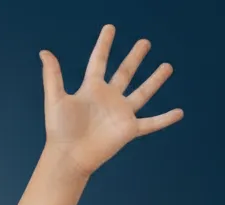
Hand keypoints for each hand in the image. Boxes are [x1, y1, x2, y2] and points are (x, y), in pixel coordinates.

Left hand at [40, 24, 182, 176]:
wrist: (69, 156)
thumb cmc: (60, 130)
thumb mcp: (55, 99)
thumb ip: (52, 75)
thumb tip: (44, 52)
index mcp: (91, 89)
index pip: (99, 61)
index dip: (104, 45)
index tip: (110, 28)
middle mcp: (108, 98)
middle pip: (125, 72)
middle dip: (135, 57)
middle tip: (145, 42)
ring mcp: (120, 113)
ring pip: (142, 92)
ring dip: (155, 80)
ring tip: (167, 66)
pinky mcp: (129, 129)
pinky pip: (151, 123)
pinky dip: (165, 119)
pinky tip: (180, 112)